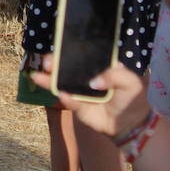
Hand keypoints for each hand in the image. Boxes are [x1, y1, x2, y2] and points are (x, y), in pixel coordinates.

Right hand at [29, 56, 150, 138]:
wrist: (131, 123)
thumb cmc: (132, 98)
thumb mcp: (130, 81)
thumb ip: (114, 75)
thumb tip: (93, 82)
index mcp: (97, 66)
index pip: (81, 54)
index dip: (69, 50)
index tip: (60, 47)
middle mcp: (85, 76)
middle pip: (65, 66)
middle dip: (53, 63)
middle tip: (47, 63)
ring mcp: (79, 91)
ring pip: (60, 83)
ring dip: (48, 79)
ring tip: (37, 76)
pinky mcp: (77, 106)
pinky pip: (69, 101)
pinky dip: (66, 99)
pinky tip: (63, 95)